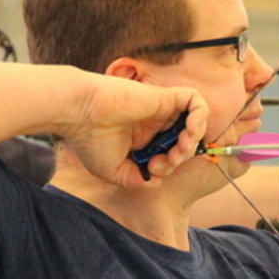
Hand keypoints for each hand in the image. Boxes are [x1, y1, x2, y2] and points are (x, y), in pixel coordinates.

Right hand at [64, 74, 208, 187]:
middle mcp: (153, 123)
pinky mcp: (164, 96)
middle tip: (169, 160)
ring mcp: (160, 110)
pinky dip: (200, 115)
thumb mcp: (112, 170)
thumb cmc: (88, 140)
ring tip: (180, 147)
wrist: (78, 114)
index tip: (152, 168)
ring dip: (194, 139)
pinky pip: (196, 100)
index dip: (169, 165)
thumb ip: (134, 179)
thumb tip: (156, 182)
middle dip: (183, 155)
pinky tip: (189, 130)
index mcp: (142, 138)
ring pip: (195, 121)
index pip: (170, 152)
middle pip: (185, 139)